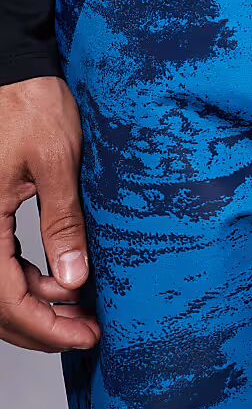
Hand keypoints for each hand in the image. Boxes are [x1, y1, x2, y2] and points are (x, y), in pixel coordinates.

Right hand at [0, 76, 99, 351]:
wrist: (14, 72)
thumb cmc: (31, 105)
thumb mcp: (56, 162)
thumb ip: (62, 222)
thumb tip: (74, 279)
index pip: (4, 296)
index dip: (44, 326)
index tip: (83, 336)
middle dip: (40, 325)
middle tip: (87, 331)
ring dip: (33, 305)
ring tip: (80, 310)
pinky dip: (25, 279)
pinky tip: (59, 281)